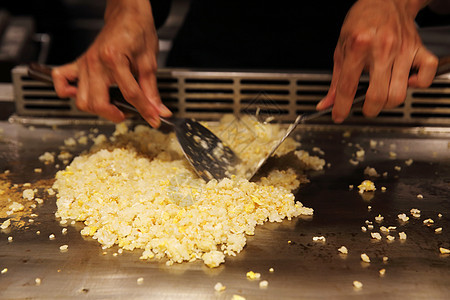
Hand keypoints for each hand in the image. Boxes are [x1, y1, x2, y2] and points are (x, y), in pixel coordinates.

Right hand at [52, 0, 170, 126]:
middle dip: (115, 114)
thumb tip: (159, 111)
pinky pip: (61, 80)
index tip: (154, 119)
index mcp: (114, 58)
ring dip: (96, 109)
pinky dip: (67, 92)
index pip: (130, 94)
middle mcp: (94, 62)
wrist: (127, 15)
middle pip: (98, 102)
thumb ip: (152, 90)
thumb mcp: (149, 62)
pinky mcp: (79, 64)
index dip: (145, 110)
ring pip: (81, 100)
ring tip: (112, 106)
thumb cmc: (137, 32)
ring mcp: (84, 64)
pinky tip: (82, 95)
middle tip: (128, 113)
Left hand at [317, 0, 437, 122]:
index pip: (348, 86)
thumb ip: (335, 80)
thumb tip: (326, 103)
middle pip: (378, 96)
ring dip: (388, 103)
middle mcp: (383, 48)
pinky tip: (405, 82)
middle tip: (364, 107)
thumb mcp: (341, 49)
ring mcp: (403, 49)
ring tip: (381, 96)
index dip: (341, 107)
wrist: (385, 0)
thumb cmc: (362, 22)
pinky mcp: (419, 49)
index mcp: (358, 46)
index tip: (339, 116)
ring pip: (399, 93)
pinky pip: (426, 75)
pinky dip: (417, 85)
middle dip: (368, 110)